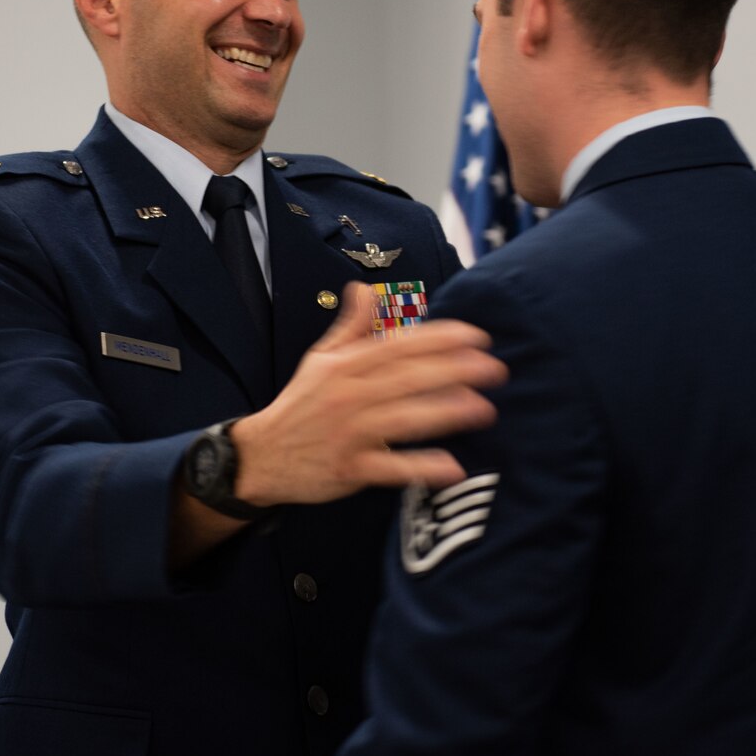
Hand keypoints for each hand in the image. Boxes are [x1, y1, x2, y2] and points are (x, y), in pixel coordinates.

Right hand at [232, 284, 505, 505]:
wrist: (260, 457)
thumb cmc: (300, 406)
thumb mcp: (320, 360)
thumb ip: (350, 326)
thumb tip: (364, 287)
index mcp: (345, 365)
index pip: (398, 345)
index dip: (439, 339)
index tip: (477, 336)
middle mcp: (348, 395)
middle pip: (407, 378)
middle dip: (454, 371)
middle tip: (496, 369)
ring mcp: (349, 433)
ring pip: (403, 419)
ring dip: (445, 413)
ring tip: (484, 409)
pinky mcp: (349, 469)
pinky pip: (390, 467)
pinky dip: (420, 468)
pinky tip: (452, 466)